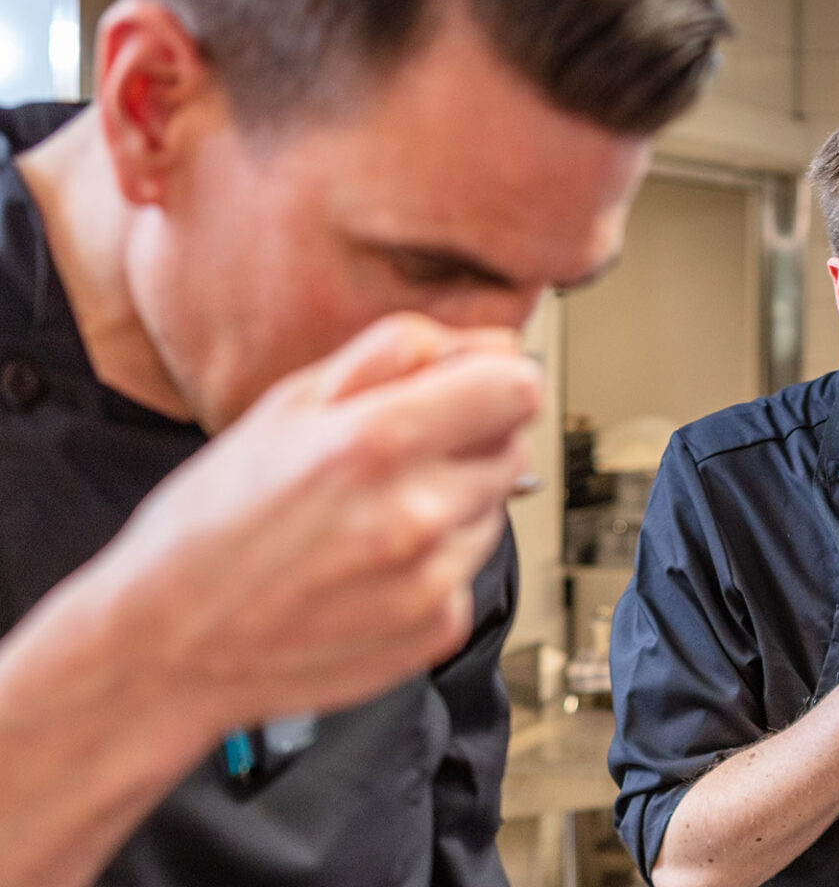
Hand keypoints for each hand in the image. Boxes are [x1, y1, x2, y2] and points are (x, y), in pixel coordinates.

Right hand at [84, 312, 540, 737]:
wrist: (168, 645)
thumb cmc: (213, 519)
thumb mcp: (289, 404)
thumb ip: (400, 355)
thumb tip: (494, 344)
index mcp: (376, 441)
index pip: (519, 388)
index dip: (496, 379)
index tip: (470, 387)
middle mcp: (415, 515)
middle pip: (512, 446)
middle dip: (468, 439)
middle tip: (393, 457)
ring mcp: (431, 580)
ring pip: (495, 508)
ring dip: (452, 501)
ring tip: (370, 516)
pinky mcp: (438, 630)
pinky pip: (470, 570)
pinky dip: (435, 563)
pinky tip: (371, 566)